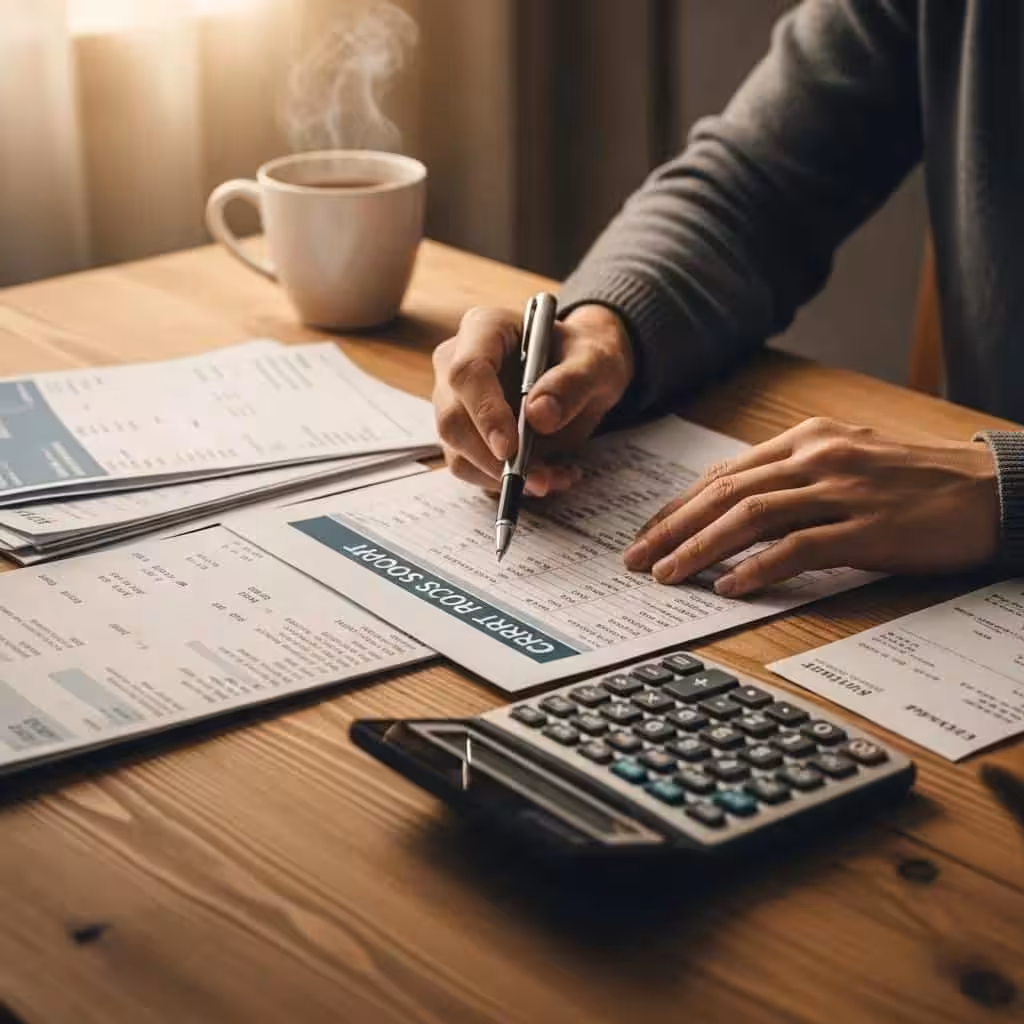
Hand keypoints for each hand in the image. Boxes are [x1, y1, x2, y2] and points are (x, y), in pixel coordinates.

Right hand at [432, 303, 633, 494]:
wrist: (581, 373)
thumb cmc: (583, 357)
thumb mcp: (595, 362)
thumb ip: (572, 383)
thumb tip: (539, 416)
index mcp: (484, 329)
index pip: (468, 372)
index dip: (485, 413)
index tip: (510, 449)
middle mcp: (456, 364)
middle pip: (453, 420)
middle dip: (494, 460)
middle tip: (541, 479)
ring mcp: (454, 402)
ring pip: (458, 454)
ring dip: (504, 478)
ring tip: (555, 476)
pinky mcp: (463, 436)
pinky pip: (473, 470)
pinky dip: (507, 483)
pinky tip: (546, 474)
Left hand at [623, 417, 999, 595]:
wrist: (993, 490)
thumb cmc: (916, 481)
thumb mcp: (848, 460)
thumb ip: (792, 476)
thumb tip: (732, 505)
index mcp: (808, 439)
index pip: (725, 474)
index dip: (679, 506)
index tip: (649, 533)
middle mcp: (818, 458)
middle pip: (725, 493)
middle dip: (672, 527)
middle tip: (637, 558)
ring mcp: (842, 491)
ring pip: (749, 517)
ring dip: (700, 548)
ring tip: (667, 575)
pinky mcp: (868, 529)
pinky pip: (799, 548)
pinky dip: (758, 568)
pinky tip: (730, 586)